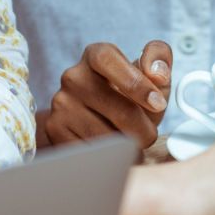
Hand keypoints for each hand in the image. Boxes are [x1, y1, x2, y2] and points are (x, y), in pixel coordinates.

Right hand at [46, 40, 170, 146]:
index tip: (158, 103)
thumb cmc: (129, 93)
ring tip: (131, 144)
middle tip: (150, 135)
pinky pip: (90, 152)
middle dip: (143, 128)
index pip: (109, 60)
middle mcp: (74, 76)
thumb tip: (157, 74)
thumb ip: (159, 57)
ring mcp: (61, 104)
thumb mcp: (149, 72)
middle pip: (117, 108)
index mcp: (96, 55)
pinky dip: (107, 159)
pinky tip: (113, 154)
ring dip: (126, 148)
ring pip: (105, 136)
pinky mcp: (55, 130)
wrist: (94, 116)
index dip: (136, 82)